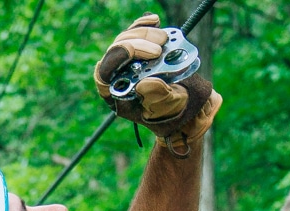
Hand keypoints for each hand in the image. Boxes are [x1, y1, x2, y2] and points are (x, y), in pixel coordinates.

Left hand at [93, 13, 221, 153]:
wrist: (185, 99)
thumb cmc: (170, 109)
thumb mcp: (166, 108)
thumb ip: (156, 98)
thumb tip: (143, 83)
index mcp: (115, 94)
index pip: (104, 73)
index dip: (119, 59)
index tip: (145, 54)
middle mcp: (117, 74)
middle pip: (115, 51)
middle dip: (137, 44)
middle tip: (160, 48)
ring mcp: (127, 59)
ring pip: (125, 38)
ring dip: (144, 34)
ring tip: (165, 39)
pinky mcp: (139, 46)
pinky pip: (135, 31)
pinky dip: (144, 24)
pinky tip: (155, 21)